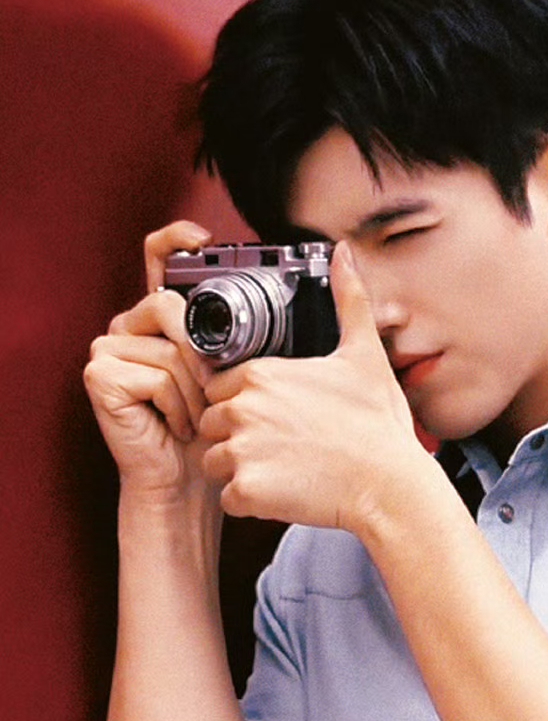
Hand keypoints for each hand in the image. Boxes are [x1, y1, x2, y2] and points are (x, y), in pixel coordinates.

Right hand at [83, 220, 215, 500]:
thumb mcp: (233, 376)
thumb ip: (237, 338)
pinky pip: (155, 377)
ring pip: (168, 349)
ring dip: (194, 392)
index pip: (157, 259)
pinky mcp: (100, 375)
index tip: (202, 239)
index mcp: (159, 318)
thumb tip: (275, 305)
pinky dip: (177, 406)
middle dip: (203, 357)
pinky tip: (175, 425)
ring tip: (195, 418)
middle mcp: (128, 325)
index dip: (175, 240)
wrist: (189, 481)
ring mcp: (108, 348)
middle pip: (169, 306)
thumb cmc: (212, 432)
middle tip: (212, 394)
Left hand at [198, 243, 425, 530]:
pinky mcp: (247, 490)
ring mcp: (242, 450)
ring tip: (286, 472)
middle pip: (212, 425)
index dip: (246, 406)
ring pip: (215, 463)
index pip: (221, 388)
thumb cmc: (379, 427)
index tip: (279, 420)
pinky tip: (287, 493)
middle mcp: (243, 407)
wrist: (391, 486)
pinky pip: (228, 499)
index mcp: (261, 373)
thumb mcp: (365, 356)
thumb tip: (342, 253)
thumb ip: (347, 301)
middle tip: (284, 449)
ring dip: (241, 471)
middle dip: (238, 439)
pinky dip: (251, 503)